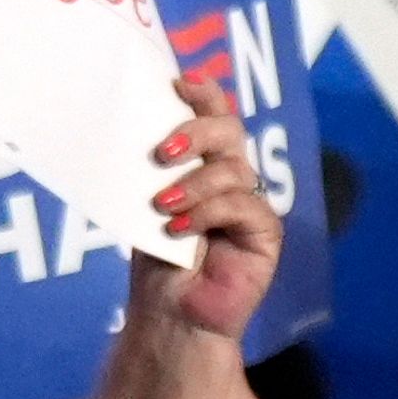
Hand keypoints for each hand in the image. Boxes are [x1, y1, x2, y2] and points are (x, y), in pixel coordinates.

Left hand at [133, 75, 282, 338]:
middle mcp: (232, 176)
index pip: (214, 114)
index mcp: (206, 161)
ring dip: (194, 183)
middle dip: (197, 131)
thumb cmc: (156, 256)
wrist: (170, 313)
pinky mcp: (265, 232)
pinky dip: (207, 212)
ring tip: (163, 206)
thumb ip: (151, 163)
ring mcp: (251, 203)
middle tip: (161, 154)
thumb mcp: (145, 199)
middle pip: (230, 130)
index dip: (203, 94)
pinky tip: (179, 229)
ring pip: (234, 168)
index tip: (177, 84)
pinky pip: (242, 205)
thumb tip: (132, 119)